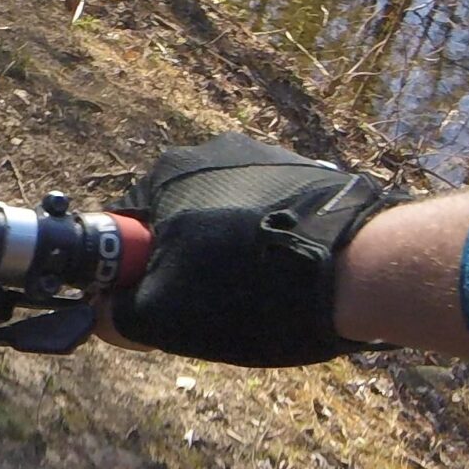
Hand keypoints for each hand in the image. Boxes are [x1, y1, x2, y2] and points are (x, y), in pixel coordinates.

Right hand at [104, 132, 403, 366]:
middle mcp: (213, 151)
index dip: (140, 275)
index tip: (164, 306)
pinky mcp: (313, 173)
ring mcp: (268, 158)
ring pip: (228, 218)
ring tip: (265, 297)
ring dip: (234, 252)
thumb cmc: (252, 290)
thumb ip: (120, 315)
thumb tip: (102, 315)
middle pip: (180, 221)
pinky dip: (274, 246)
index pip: (130, 229)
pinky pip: (272, 215)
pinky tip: (294, 281)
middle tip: (214, 309)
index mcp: (166, 174)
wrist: (366, 270)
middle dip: (189, 263)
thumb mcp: (168, 318)